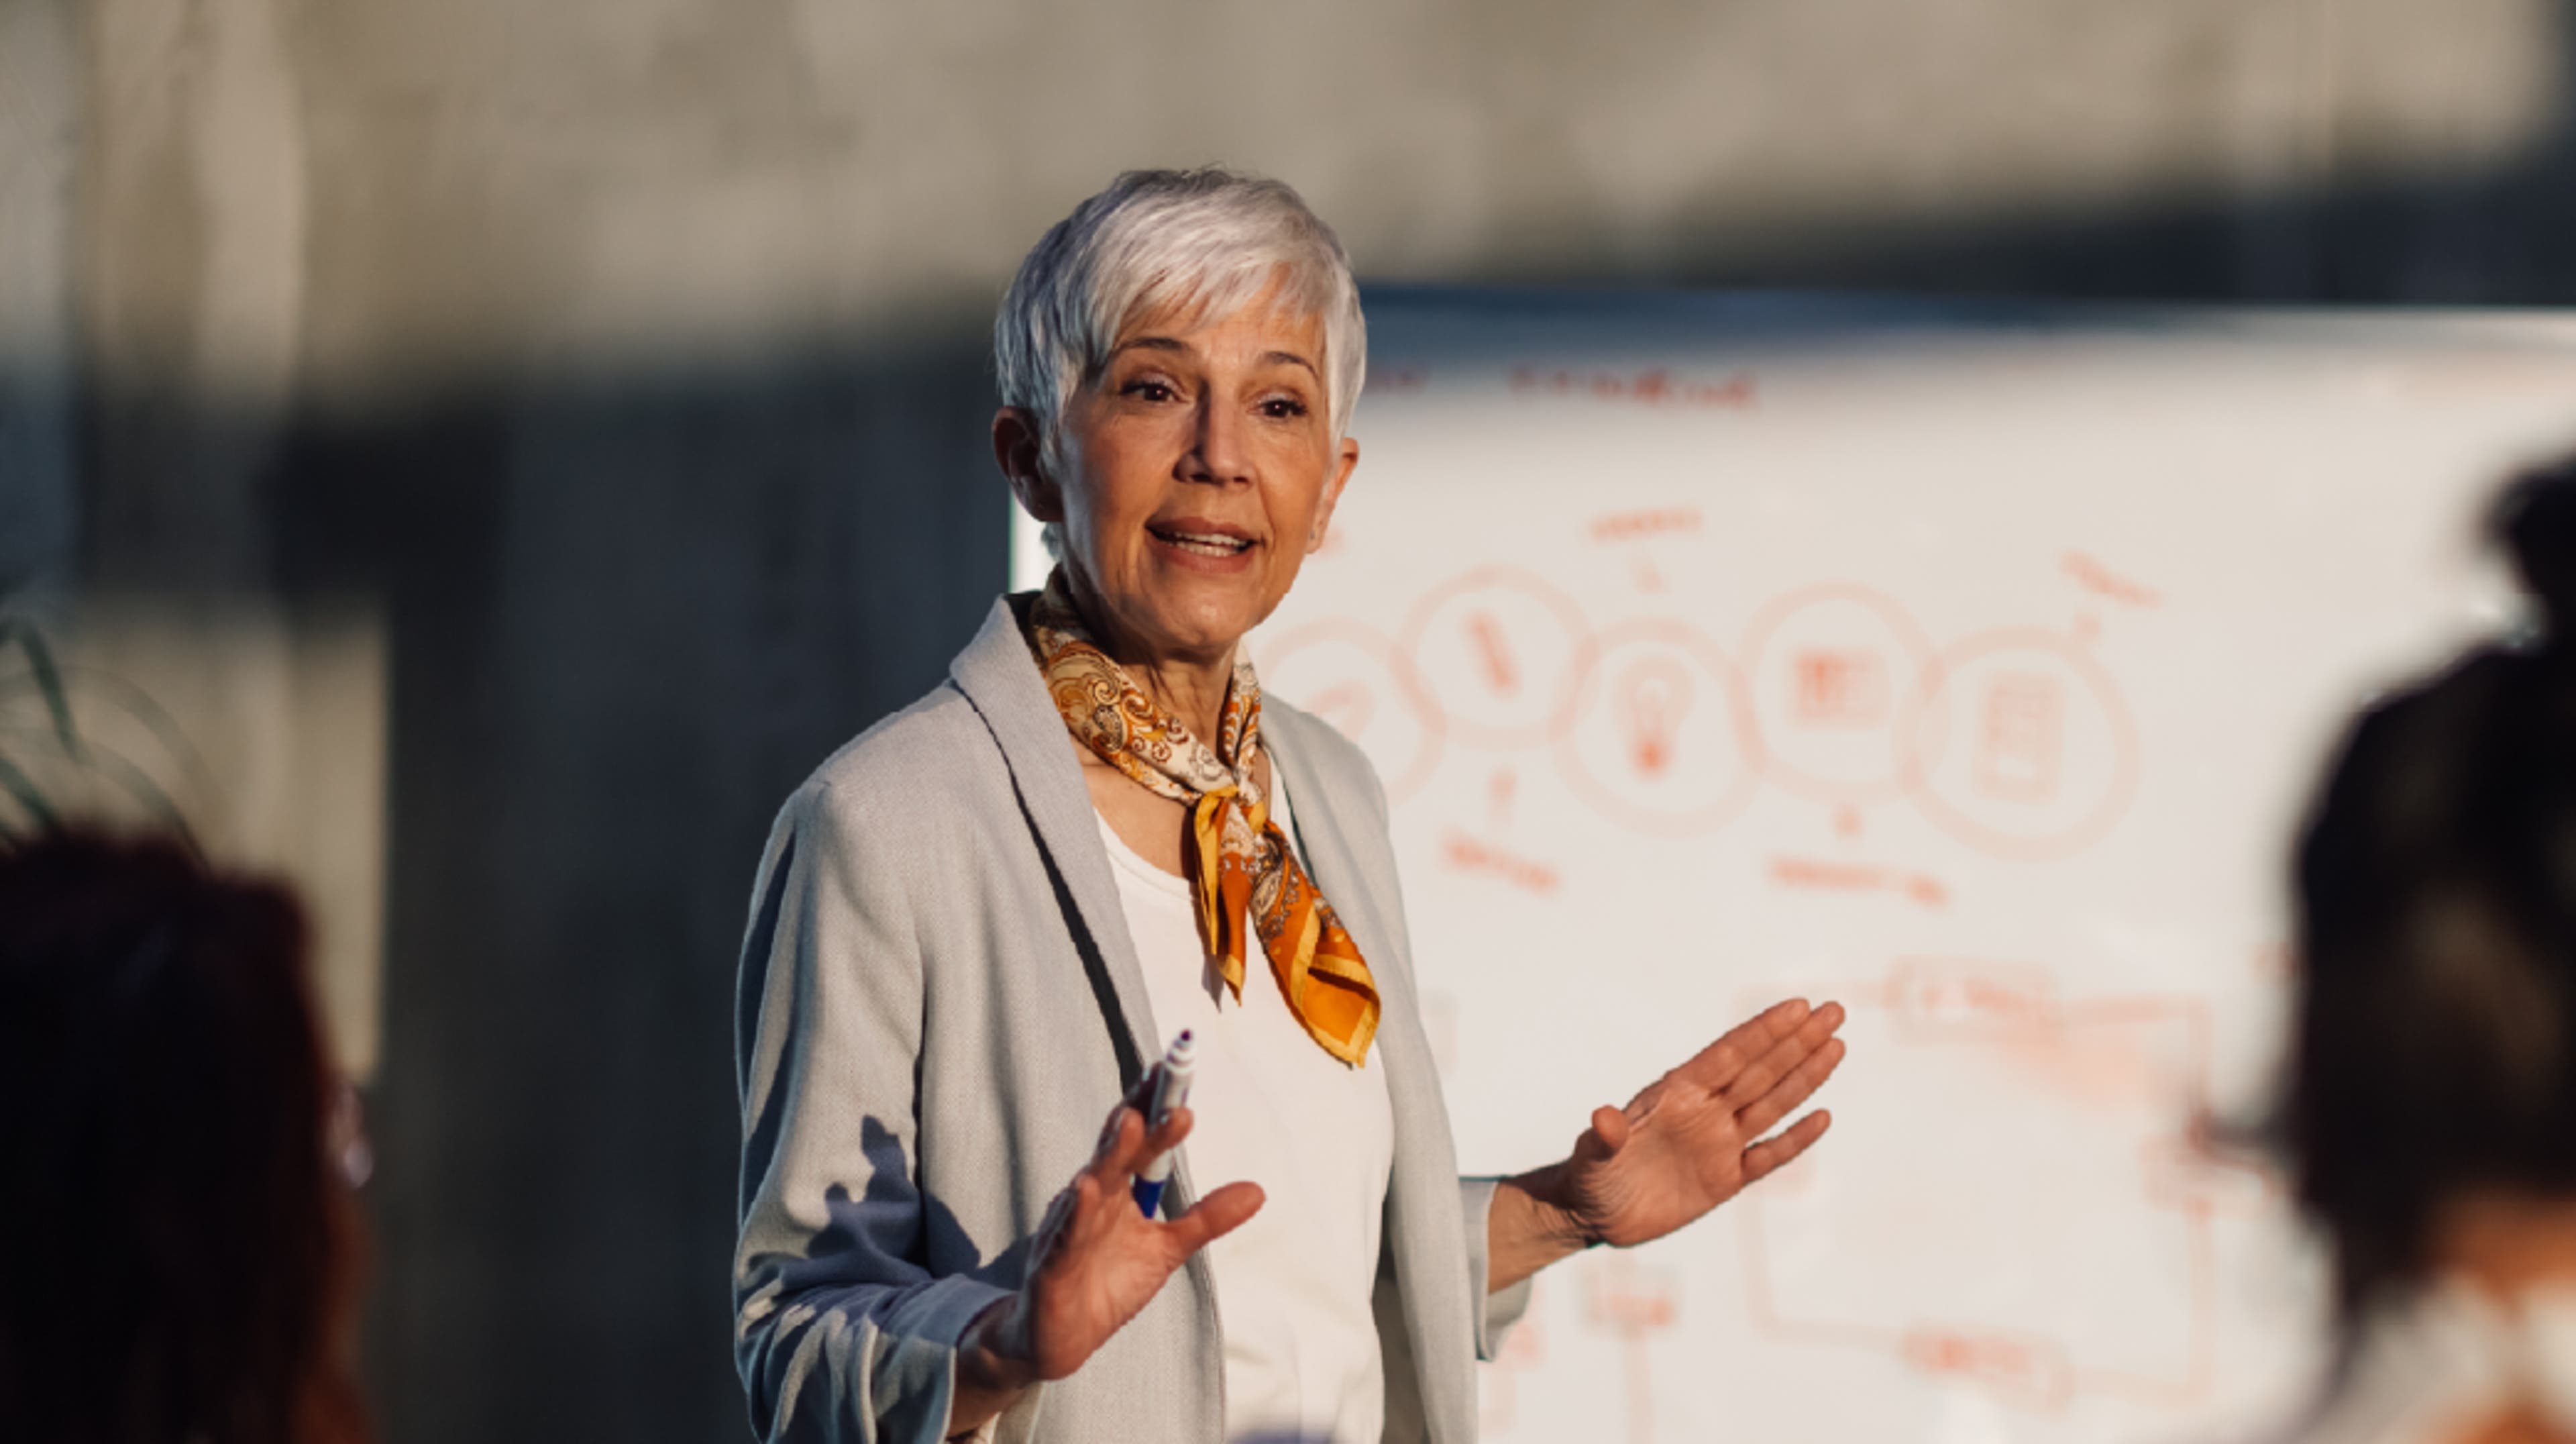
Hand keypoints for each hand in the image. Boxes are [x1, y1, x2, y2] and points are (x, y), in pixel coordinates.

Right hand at [956, 1072, 1263, 1410]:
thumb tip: (1258, 1189)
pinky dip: (1077, 1213)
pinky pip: (1065, 1235)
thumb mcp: (1166, 1249)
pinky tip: (1087, 1188)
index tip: (1173, 1066)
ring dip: (1111, 1152)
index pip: (1137, 1137)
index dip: (1153, 1103)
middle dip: (1139, 1113)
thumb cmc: (1108, 1284)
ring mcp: (1068, 1228)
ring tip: (1132, 1122)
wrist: (1061, 1340)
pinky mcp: (1052, 1264)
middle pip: (1116, 1147)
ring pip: (1091, 1183)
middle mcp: (1090, 1198)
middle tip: (1165, 1078)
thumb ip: (1206, 1218)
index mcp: (1116, 1189)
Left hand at [1550, 997, 1845, 1249]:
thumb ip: (1603, 1139)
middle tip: (1834, 1010)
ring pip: (1772, 1104)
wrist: (1593, 1214)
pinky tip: (1823, 1116)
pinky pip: (1770, 1156)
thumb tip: (1603, 1118)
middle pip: (1761, 1070)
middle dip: (1797, 1041)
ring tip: (1837, 1045)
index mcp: (1676, 1094)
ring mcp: (1719, 1144)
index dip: (1763, 1031)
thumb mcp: (1592, 1158)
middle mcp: (1704, 1112)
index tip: (1797, 1006)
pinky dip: (1796, 1139)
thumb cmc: (1589, 1176)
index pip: (1728, 1055)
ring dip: (1805, 1076)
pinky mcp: (1726, 1180)